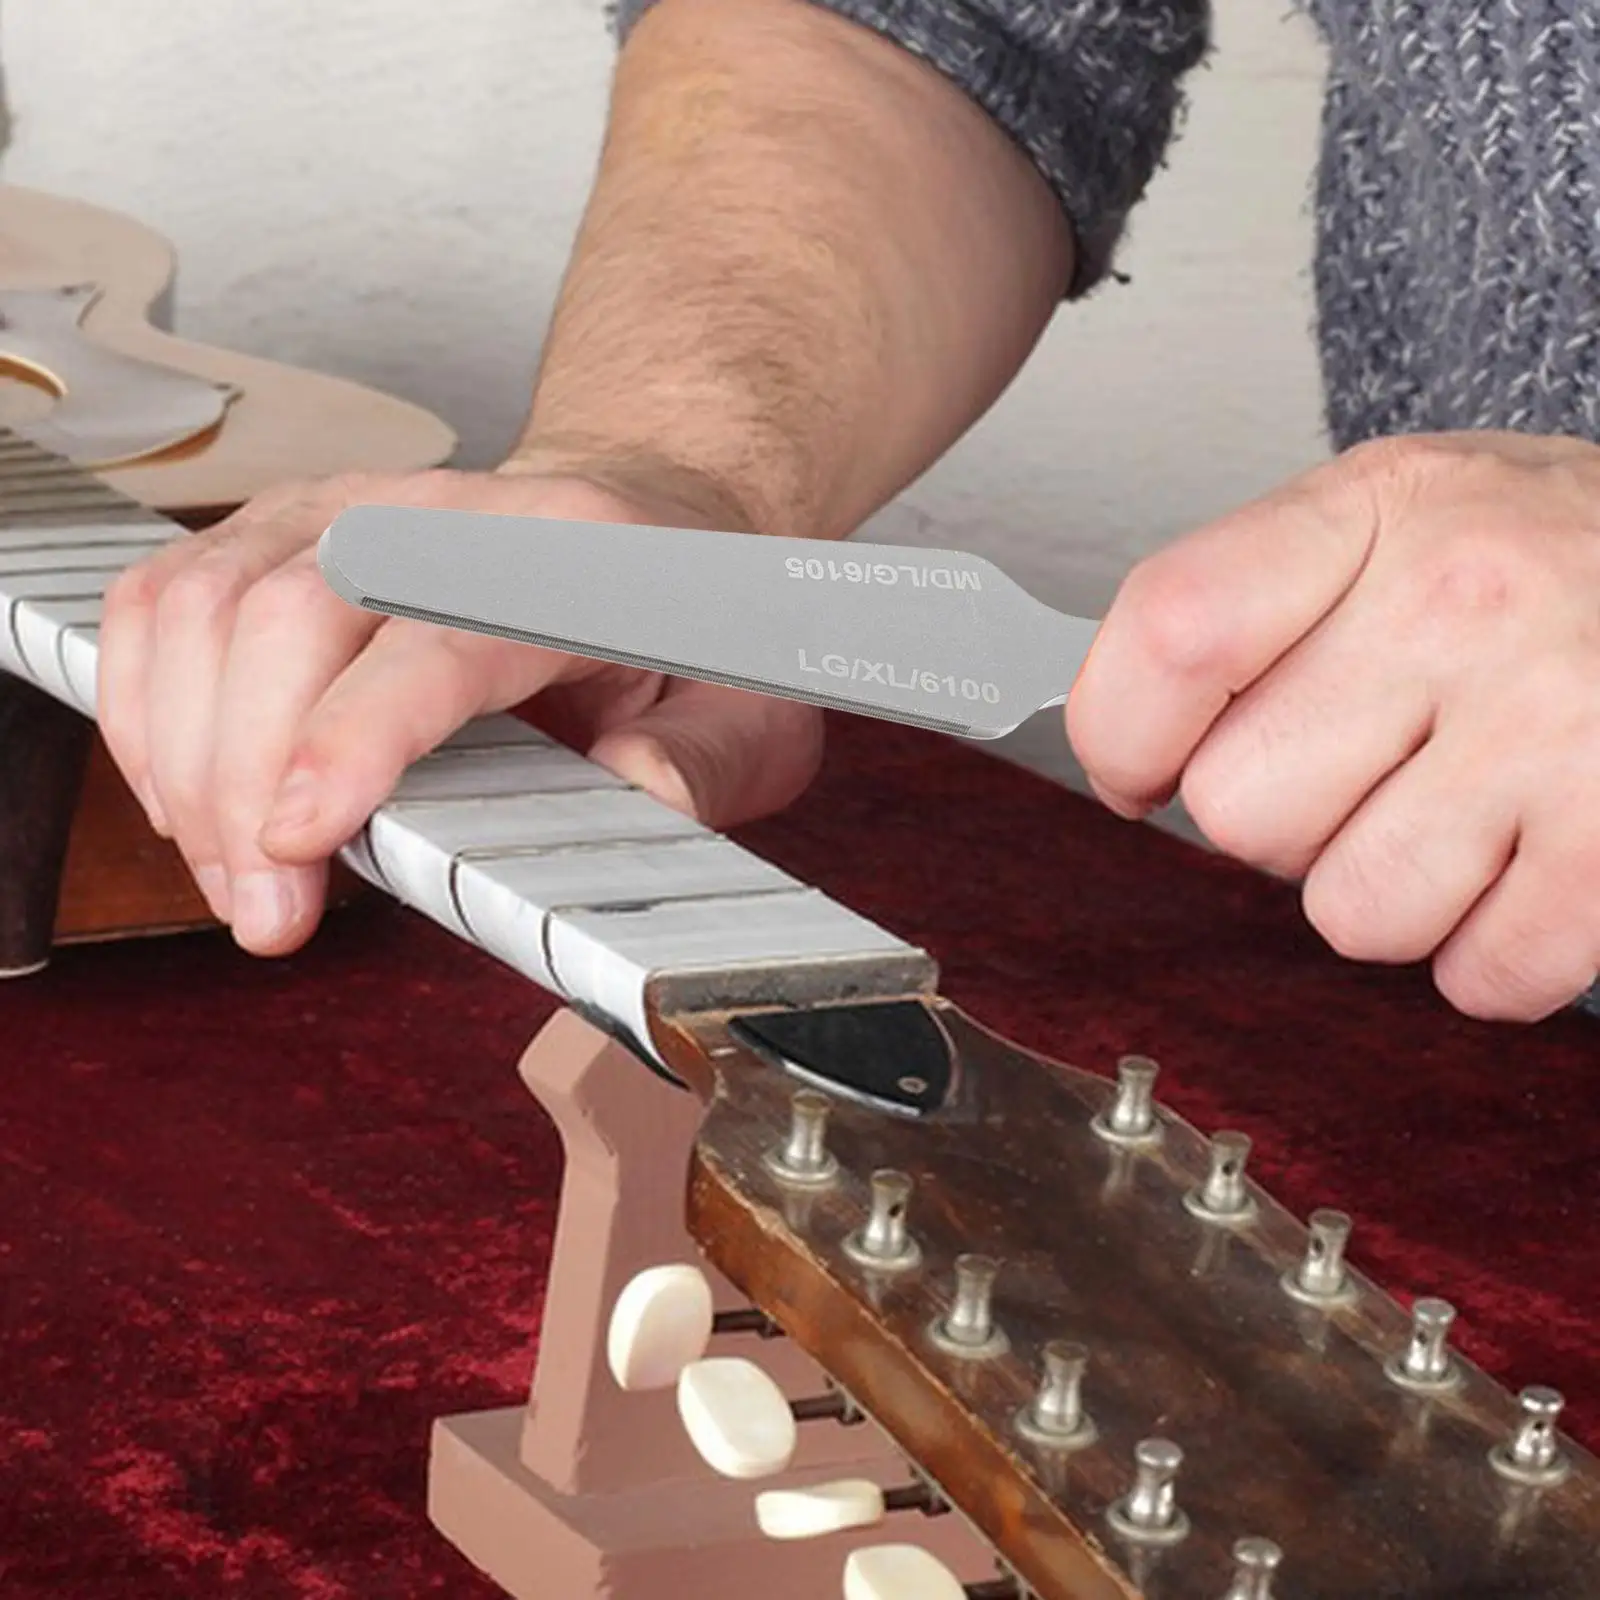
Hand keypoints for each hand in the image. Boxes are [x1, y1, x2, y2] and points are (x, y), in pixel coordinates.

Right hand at [98, 468, 822, 955]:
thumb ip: (706, 760)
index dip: (353, 732)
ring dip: (183, 756)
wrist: (637, 520)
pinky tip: (188, 794)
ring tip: (232, 876)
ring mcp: (347, 506)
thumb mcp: (748, 708)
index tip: (299, 839)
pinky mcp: (282, 526)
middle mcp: (441, 510)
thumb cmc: (680, 629)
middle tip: (267, 912)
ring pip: (203, 602)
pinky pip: (165, 598)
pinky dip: (148, 703)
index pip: (436, 631)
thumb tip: (638, 793)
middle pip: (286, 613)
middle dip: (243, 778)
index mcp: (566, 559)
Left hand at [1067, 431, 1599, 1021]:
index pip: (1176, 633)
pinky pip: (1483, 973)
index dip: (1121, 734)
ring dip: (1382, 891)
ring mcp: (1553, 724)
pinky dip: (1490, 951)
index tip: (1137, 769)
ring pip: (1349, 913)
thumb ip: (1248, 607)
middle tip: (1364, 769)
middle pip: (1238, 808)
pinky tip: (1525, 864)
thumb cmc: (1549, 557)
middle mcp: (1462, 606)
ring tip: (1453, 813)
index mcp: (1376, 512)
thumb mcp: (1393, 514)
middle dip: (1278, 821)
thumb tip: (1126, 761)